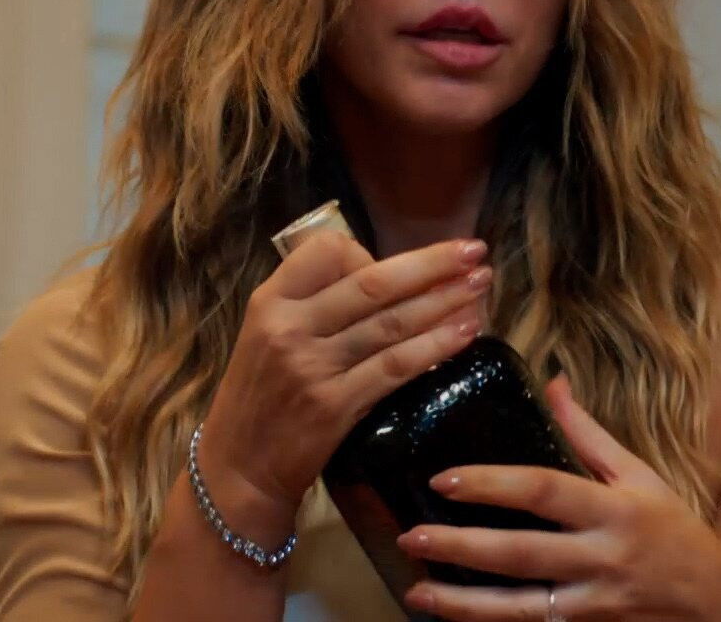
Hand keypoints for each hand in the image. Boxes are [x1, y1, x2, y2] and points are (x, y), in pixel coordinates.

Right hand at [198, 233, 491, 524]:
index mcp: (271, 301)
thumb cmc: (263, 397)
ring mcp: (311, 366)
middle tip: (475, 251)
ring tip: (482, 285)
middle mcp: (289, 326)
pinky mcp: (333, 405)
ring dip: (445, 300)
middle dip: (432, 263)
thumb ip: (316, 304)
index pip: (328, 251)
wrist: (238, 469)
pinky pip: (396, 366)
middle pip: (374, 282)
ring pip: (392, 322)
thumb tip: (386, 275)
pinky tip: (465, 334)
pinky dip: (435, 346)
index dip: (372, 251)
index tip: (402, 265)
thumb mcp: (268, 336)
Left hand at [396, 378, 720, 621]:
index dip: (492, 484)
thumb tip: (552, 383)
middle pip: (522, 554)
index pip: (545, 490)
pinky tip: (455, 618)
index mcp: (616, 510)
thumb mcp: (642, 477)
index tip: (445, 479)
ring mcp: (595, 604)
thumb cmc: (677, 533)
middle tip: (411, 537)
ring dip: (464, 604)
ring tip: (418, 592)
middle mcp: (604, 558)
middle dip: (461, 547)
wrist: (718, 605)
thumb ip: (590, 435)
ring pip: (520, 608)